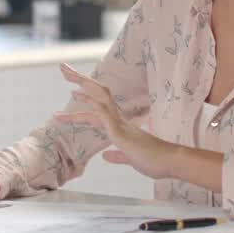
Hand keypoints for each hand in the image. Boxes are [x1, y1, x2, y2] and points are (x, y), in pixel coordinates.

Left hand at [56, 63, 179, 179]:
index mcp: (119, 125)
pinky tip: (78, 98)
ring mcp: (119, 124)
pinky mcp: (120, 132)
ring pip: (99, 99)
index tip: (73, 90)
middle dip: (81, 81)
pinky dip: (91, 106)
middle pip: (98, 93)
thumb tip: (106, 156)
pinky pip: (104, 114)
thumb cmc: (153, 161)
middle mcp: (119, 120)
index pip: (98, 107)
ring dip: (82, 89)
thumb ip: (118, 156)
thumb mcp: (130, 159)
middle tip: (64, 69)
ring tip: (66, 78)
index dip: (86, 98)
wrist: (170, 163)